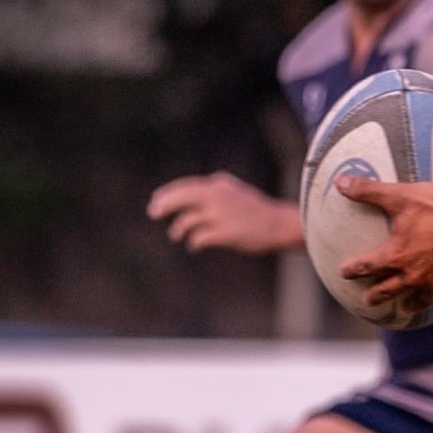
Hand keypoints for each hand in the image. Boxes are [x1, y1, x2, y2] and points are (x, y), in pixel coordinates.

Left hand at [147, 174, 301, 253]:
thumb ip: (216, 190)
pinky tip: (194, 246)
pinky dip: (193, 243)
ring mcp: (219, 215)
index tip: (156, 201)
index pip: (184, 186)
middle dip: (163, 205)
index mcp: (219, 185)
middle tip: (153, 212)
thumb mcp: (236, 192)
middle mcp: (216, 197)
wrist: (280, 224)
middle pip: (179, 198)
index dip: (167, 194)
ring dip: (178, 229)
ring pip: (186, 221)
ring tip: (177, 235)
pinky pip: (198, 238)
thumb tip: (195, 193)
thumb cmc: (258, 211)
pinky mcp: (224, 233)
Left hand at [336, 177, 432, 305]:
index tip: (345, 273)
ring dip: (408, 304)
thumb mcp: (402, 195)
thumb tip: (341, 182)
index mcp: (395, 256)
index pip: (366, 266)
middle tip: (368, 299)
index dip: (352, 270)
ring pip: (417, 301)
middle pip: (386, 291)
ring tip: (406, 306)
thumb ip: (370, 191)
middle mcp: (412, 275)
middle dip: (374, 296)